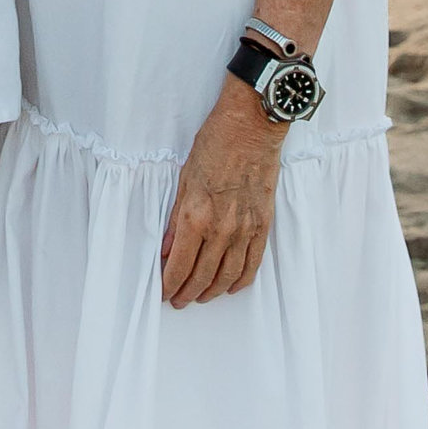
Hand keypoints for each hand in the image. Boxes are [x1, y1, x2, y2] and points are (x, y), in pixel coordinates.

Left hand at [160, 77, 284, 306]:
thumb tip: (167, 248)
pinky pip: (253, 263)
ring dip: (212, 291)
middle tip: (178, 301)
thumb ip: (175, 218)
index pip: (180, 265)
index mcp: (196, 216)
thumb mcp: (184, 177)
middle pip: (203, 276)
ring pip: (228, 275)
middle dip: (187, 293)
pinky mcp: (263, 225)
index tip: (164, 293)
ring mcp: (245, 229)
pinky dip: (241, 280)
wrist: (252, 127)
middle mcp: (221, 229)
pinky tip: (231, 287)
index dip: (170, 284)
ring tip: (200, 297)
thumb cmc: (214, 144)